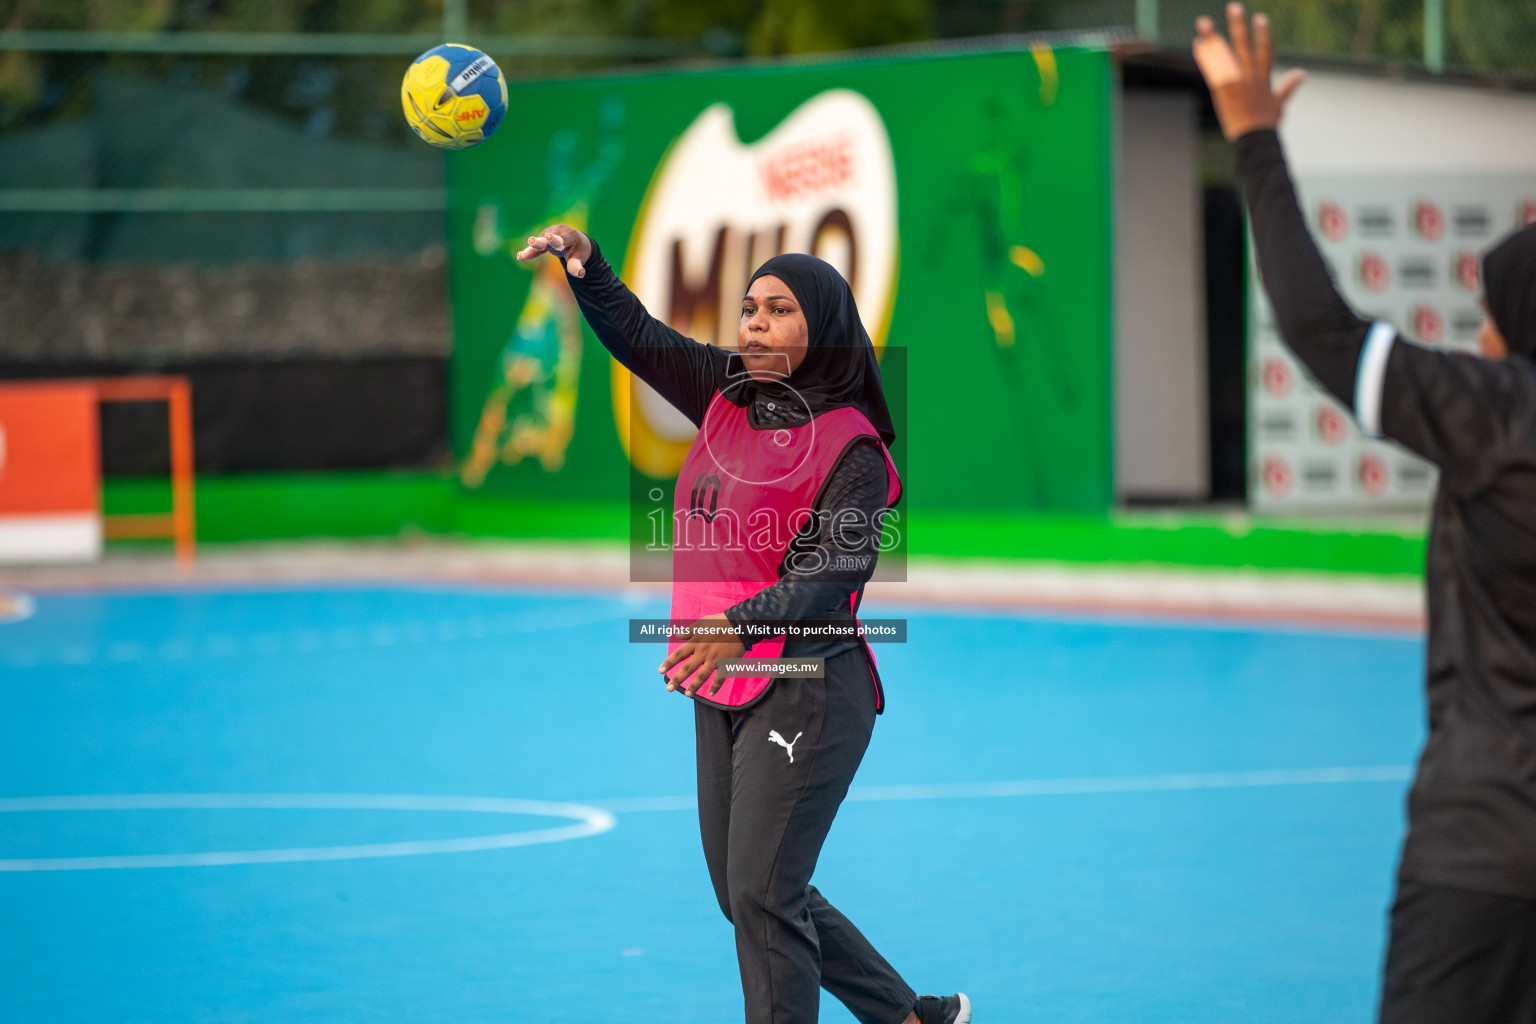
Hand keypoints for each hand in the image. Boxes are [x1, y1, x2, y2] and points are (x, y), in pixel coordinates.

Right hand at [515, 223, 592, 277]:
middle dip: (540, 241)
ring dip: (531, 250)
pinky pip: (536, 248)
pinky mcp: (542, 240)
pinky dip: (529, 252)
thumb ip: (576, 266)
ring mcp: (549, 234)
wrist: (575, 242)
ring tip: (521, 256)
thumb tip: (580, 274)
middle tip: (531, 241)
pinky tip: (520, 257)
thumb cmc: (578, 251)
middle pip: (548, 238)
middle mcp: (558, 231)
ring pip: (539, 244)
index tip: (548, 237)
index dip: (555, 239)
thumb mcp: (579, 258)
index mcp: (570, 235)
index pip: (562, 238)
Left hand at [659, 615, 746, 697]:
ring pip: (702, 676)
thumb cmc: (720, 622)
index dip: (669, 663)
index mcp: (696, 642)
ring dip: (694, 686)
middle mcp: (703, 652)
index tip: (660, 671)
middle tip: (669, 688)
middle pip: (688, 668)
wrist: (740, 624)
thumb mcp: (702, 623)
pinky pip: (720, 678)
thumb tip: (678, 635)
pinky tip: (710, 693)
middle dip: (677, 679)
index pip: (679, 655)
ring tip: (687, 694)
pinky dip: (715, 687)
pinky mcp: (726, 663)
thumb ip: (689, 631)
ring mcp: (715, 659)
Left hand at [1193, 3, 1305, 140]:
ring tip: (1203, 21)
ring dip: (1213, 36)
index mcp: (1263, 77)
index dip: (1263, 34)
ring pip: (1223, 53)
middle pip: (1244, 44)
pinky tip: (1197, 44)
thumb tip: (1302, 73)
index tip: (1260, 18)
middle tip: (1233, 6)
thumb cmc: (1267, 123)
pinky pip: (1212, 68)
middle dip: (1239, 25)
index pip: (1266, 50)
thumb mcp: (1280, 103)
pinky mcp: (1224, 89)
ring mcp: (1236, 80)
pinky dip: (1205, 56)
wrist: (1255, 137)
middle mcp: (1250, 74)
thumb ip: (1289, 86)